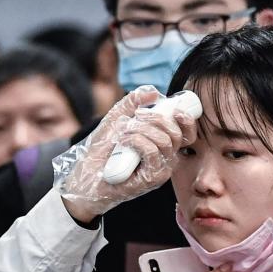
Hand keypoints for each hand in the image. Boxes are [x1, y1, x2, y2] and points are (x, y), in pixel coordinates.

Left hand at [60, 86, 197, 221]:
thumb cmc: (101, 151)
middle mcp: (166, 160)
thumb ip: (132, 103)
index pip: (187, 134)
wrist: (85, 175)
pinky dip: (137, 140)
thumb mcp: (116, 120)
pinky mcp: (151, 179)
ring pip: (164, 141)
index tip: (173, 108)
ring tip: (124, 131)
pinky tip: (123, 140)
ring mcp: (160, 171)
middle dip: (157, 118)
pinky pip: (152, 152)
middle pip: (176, 134)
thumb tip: (153, 92)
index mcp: (163, 147)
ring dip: (142, 129)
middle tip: (136, 115)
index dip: (186, 120)